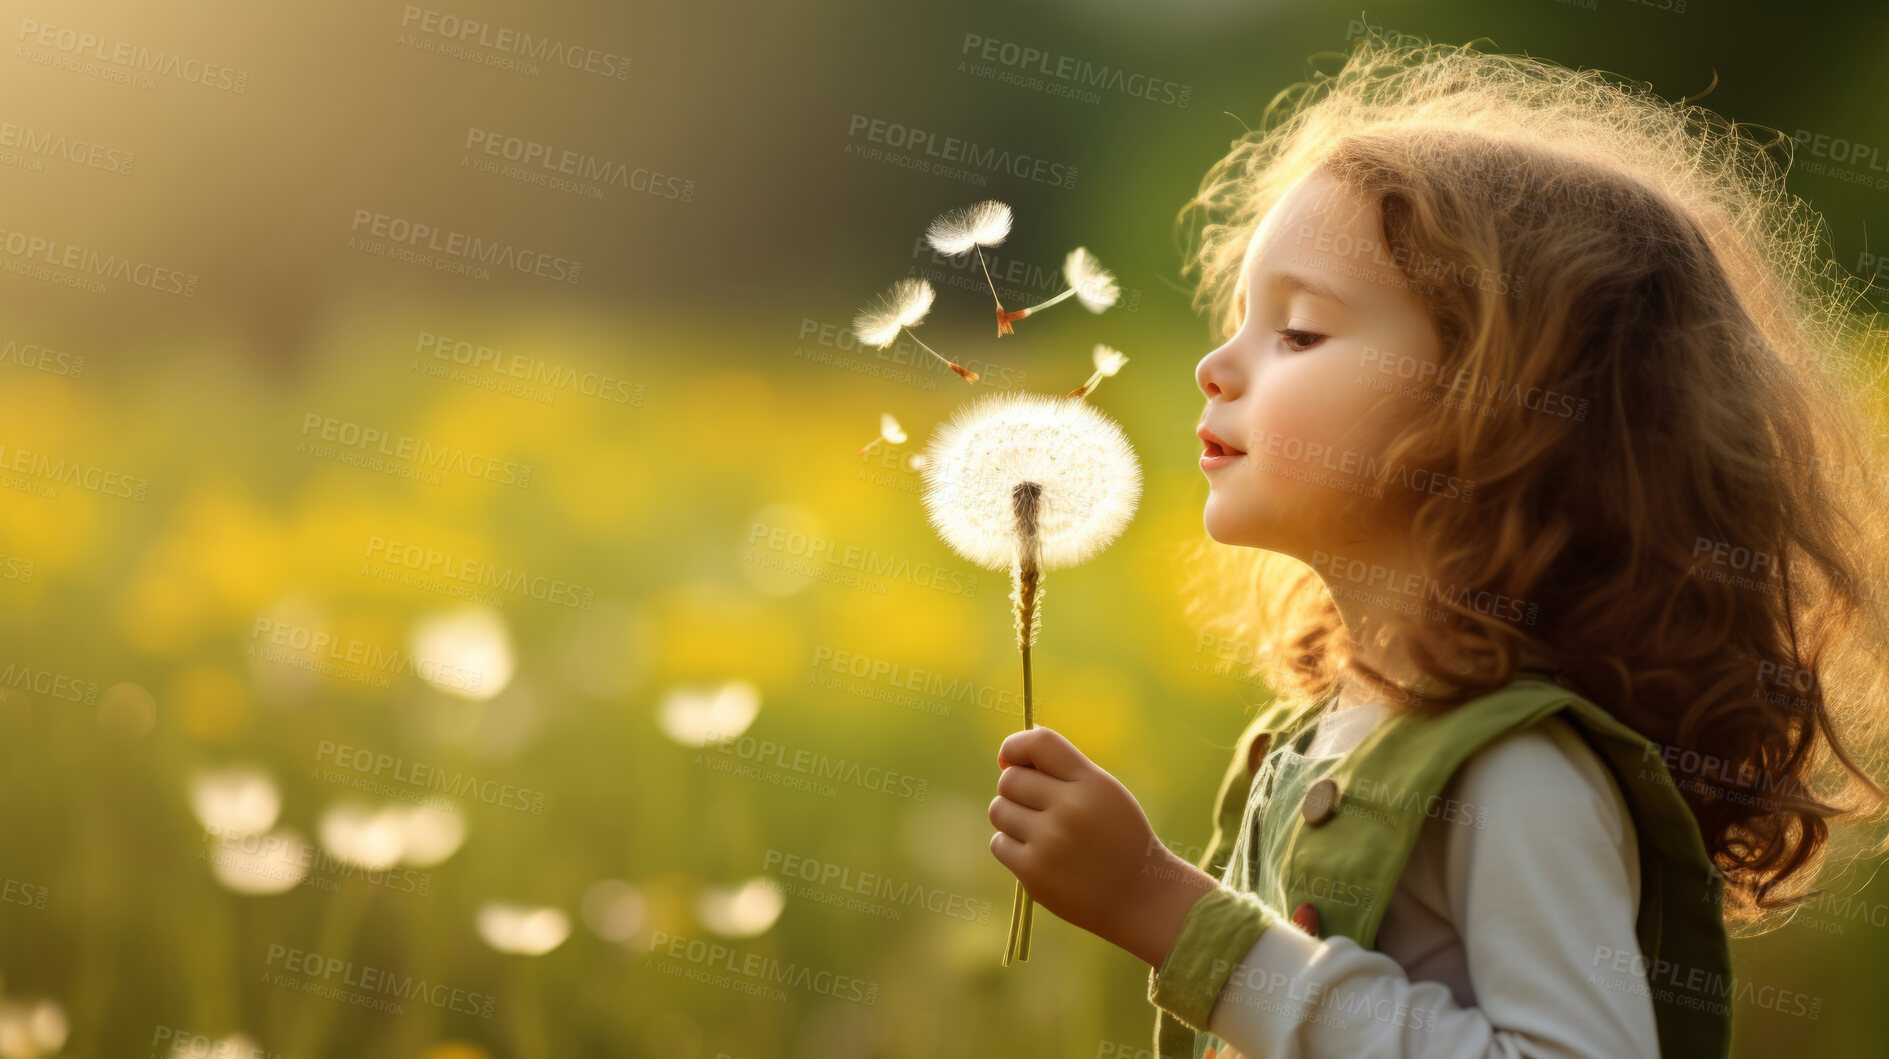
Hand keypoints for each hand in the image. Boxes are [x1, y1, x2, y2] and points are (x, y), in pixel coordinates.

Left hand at [989, 726, 1219, 967]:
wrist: (1140, 897)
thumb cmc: (1119, 838)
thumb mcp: (1105, 793)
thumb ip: (1064, 769)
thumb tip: (1008, 754)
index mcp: (1091, 783)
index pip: (1039, 743)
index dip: (1015, 746)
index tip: (1009, 757)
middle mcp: (1070, 809)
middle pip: (1009, 779)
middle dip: (1016, 789)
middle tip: (1036, 806)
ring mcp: (1050, 843)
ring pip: (999, 811)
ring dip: (1011, 817)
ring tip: (1039, 830)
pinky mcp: (1034, 873)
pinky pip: (999, 843)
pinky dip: (1011, 846)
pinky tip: (1037, 853)